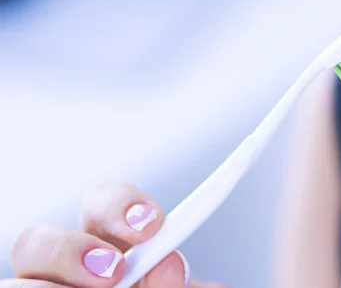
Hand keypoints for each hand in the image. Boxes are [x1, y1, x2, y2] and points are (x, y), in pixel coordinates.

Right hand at [2, 183, 226, 287]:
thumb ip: (178, 284)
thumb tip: (170, 264)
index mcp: (114, 248)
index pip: (103, 206)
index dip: (121, 206)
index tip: (152, 224)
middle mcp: (71, 271)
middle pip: (36, 240)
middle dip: (70, 250)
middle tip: (113, 273)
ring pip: (15, 286)